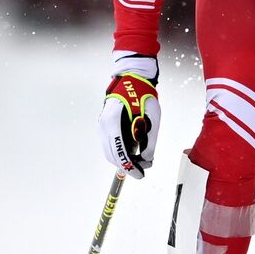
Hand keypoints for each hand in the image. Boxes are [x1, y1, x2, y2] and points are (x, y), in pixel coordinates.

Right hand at [99, 54, 159, 178]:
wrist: (132, 79)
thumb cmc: (144, 96)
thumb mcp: (153, 119)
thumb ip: (150, 141)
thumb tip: (147, 159)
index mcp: (114, 122)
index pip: (120, 152)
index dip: (130, 167)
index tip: (141, 175)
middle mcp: (104, 125)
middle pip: (112, 156)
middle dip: (127, 166)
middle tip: (143, 170)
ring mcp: (101, 125)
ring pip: (109, 152)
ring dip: (123, 160)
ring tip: (140, 161)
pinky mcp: (104, 125)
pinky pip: (109, 145)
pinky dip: (120, 152)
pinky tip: (132, 153)